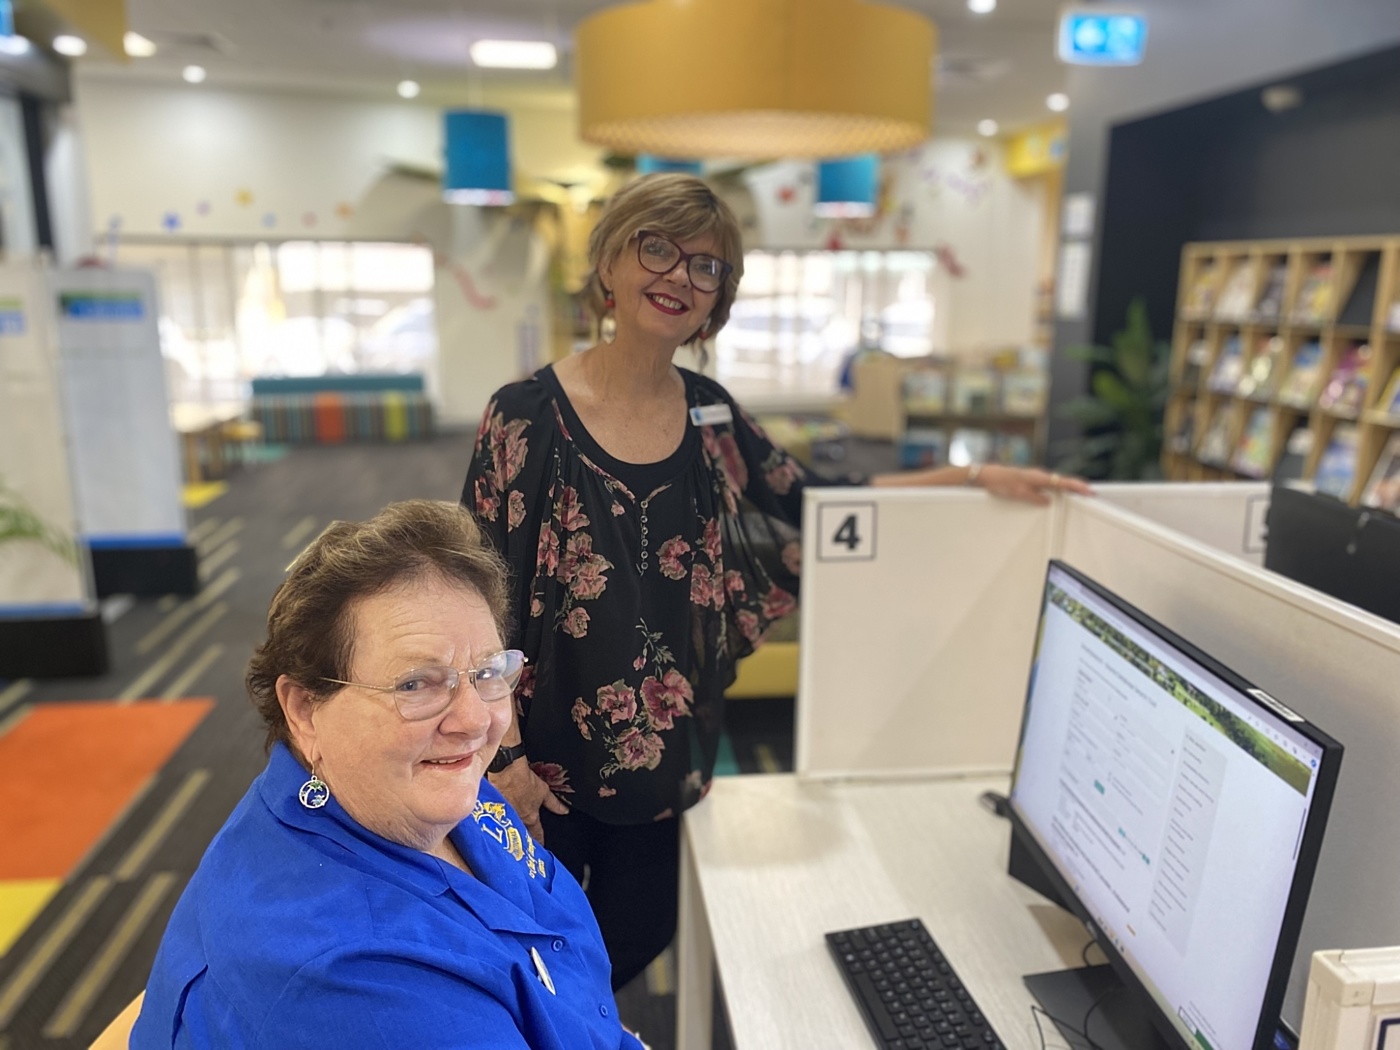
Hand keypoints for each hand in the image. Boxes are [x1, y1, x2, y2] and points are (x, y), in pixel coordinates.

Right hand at [489, 757, 567, 844]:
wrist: (505, 771)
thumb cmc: (523, 780)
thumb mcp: (543, 792)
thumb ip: (554, 804)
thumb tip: (564, 811)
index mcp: (530, 818)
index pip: (537, 835)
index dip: (540, 842)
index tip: (540, 848)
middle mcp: (517, 821)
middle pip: (521, 835)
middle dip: (524, 842)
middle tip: (525, 848)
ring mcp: (503, 817)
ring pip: (509, 829)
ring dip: (511, 834)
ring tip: (511, 839)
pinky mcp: (492, 811)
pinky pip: (497, 821)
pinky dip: (498, 824)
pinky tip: (495, 825)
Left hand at [975, 465, 1093, 506]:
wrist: (987, 475)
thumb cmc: (1000, 482)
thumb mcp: (1018, 493)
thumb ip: (1034, 497)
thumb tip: (1048, 501)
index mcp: (1038, 477)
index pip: (1063, 482)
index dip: (1077, 486)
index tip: (1089, 491)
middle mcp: (1039, 475)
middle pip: (1063, 481)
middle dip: (1077, 487)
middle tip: (1091, 493)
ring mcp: (1035, 477)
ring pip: (1056, 482)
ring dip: (1069, 487)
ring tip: (1081, 493)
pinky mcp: (1030, 480)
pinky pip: (1048, 484)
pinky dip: (1058, 487)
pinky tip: (1059, 492)